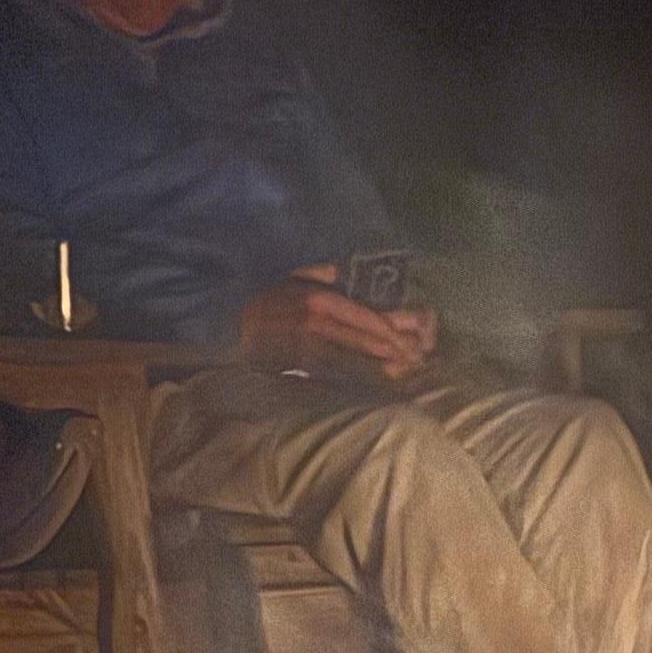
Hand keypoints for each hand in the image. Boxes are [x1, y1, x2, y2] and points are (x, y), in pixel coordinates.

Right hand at [235, 269, 441, 373]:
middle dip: (396, 350)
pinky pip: (337, 371)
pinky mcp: (301, 365)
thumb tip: (347, 271)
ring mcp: (309, 346)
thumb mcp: (293, 278)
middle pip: (366, 339)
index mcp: (320, 299)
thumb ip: (322, 272)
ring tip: (408, 371)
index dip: (392, 330)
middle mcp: (318, 322)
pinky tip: (378, 381)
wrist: (230, 326)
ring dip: (384, 366)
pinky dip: (360, 376)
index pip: (366, 316)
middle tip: (420, 358)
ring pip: (356, 358)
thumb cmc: (266, 302)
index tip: (412, 339)